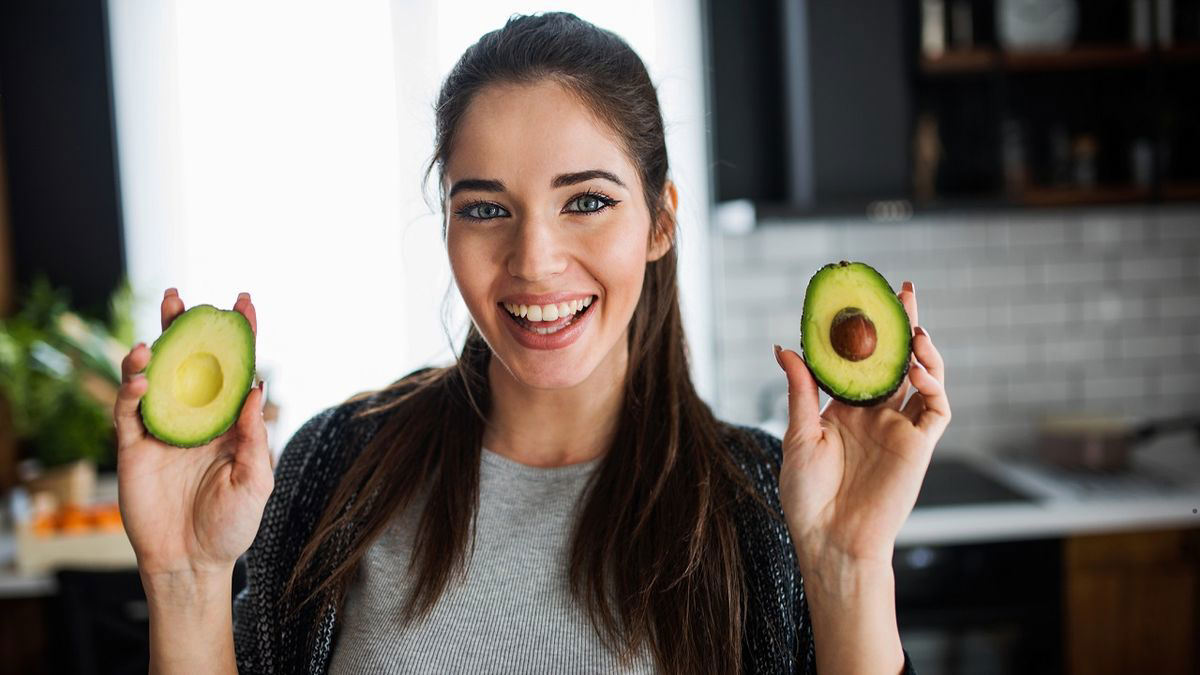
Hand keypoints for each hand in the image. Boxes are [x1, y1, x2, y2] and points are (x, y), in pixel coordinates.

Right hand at [114, 289, 272, 581]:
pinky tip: (139, 379)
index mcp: (230, 421)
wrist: (193, 562)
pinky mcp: (134, 448)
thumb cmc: (232, 525)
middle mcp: (195, 417)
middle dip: (181, 327)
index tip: (244, 301)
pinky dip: (130, 391)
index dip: (238, 334)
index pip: (235, 368)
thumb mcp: (256, 482)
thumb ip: (256, 437)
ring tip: (148, 341)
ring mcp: (162, 430)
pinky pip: (128, 412)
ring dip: (148, 354)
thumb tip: (258, 388)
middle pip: (186, 361)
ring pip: (151, 379)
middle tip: (178, 297)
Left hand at [775, 281, 949, 573]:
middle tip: (903, 291)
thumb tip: (784, 346)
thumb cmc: (807, 495)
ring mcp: (899, 428)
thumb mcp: (798, 434)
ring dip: (923, 350)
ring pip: (922, 378)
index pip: (860, 361)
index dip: (865, 332)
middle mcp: (875, 415)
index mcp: (844, 410)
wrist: (830, 539)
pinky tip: (918, 370)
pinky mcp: (919, 446)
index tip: (860, 300)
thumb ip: (800, 389)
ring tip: (915, 324)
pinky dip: (934, 385)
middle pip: (895, 360)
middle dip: (902, 326)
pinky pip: (936, 408)